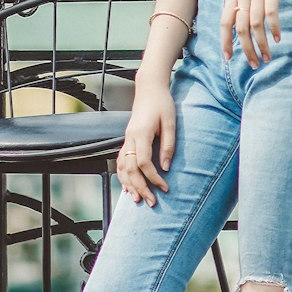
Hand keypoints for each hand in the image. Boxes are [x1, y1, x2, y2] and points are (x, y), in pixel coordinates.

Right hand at [118, 82, 175, 205]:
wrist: (149, 89)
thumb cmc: (162, 104)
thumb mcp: (171, 123)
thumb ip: (168, 146)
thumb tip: (166, 168)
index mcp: (141, 134)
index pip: (143, 163)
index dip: (153, 178)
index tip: (165, 188)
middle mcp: (130, 138)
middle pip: (130, 169)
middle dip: (140, 187)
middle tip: (151, 202)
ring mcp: (126, 139)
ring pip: (121, 167)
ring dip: (129, 185)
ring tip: (138, 199)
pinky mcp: (127, 140)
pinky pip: (120, 162)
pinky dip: (123, 176)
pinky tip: (128, 187)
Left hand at [220, 0, 290, 66]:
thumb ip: (241, 0)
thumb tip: (240, 21)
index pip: (225, 23)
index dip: (226, 41)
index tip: (228, 58)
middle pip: (241, 28)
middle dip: (246, 49)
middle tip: (254, 64)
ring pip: (256, 24)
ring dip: (261, 44)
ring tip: (267, 57)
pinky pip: (271, 13)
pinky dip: (274, 28)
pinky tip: (278, 38)